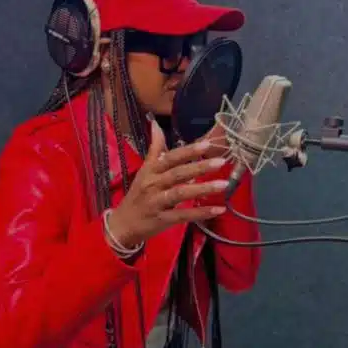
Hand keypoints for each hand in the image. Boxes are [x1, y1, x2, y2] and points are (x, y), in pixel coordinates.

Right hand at [106, 120, 229, 248]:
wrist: (123, 224)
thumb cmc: (138, 195)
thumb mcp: (144, 170)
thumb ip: (154, 149)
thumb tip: (155, 124)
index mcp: (151, 171)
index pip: (170, 157)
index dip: (188, 151)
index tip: (206, 144)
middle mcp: (153, 184)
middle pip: (178, 174)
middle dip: (199, 167)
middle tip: (221, 162)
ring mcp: (157, 202)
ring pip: (181, 193)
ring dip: (203, 189)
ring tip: (224, 184)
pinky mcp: (162, 219)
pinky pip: (183, 215)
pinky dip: (201, 213)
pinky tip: (218, 209)